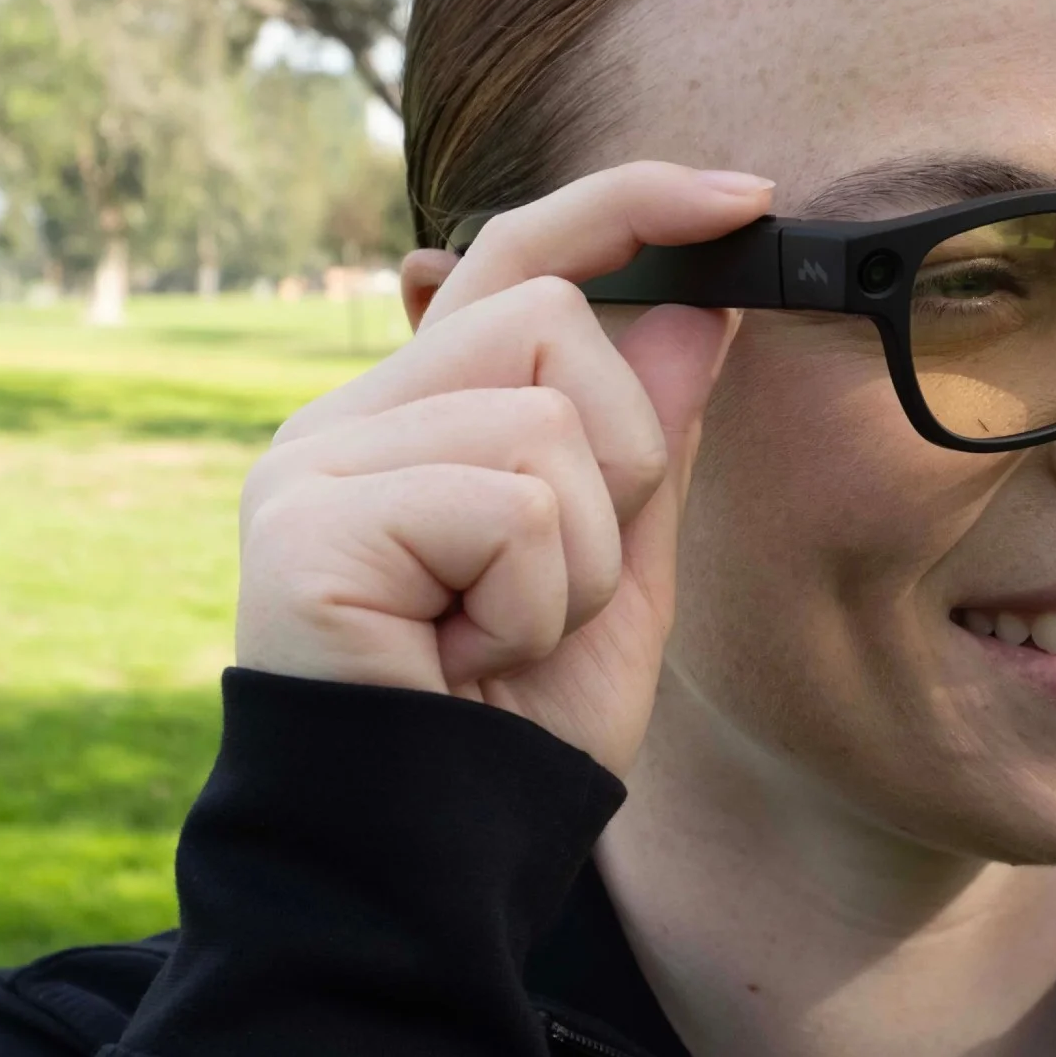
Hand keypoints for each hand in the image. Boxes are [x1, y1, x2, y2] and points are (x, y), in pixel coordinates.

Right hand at [235, 162, 771, 771]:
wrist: (436, 863)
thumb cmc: (520, 721)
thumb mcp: (619, 562)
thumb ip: (651, 436)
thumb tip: (701, 305)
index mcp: (418, 414)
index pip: (521, 255)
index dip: (632, 207)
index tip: (746, 193)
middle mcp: (352, 417)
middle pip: (551, 315)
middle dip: (620, 458)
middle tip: (561, 581)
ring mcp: (318, 463)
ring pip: (547, 417)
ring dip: (582, 554)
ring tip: (506, 635)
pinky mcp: (310, 524)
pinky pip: (512, 506)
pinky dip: (535, 602)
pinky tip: (470, 659)